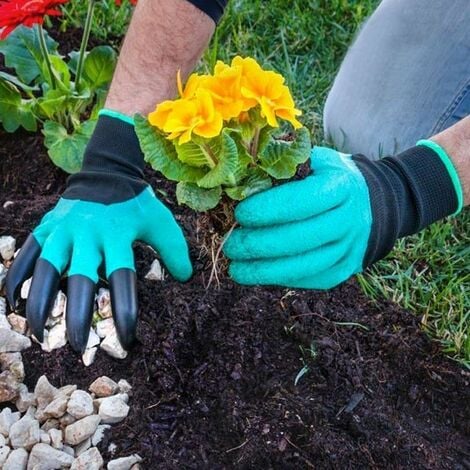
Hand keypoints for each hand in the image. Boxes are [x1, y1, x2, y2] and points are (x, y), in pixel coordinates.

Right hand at [6, 112, 191, 351]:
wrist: (107, 172)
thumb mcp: (161, 222)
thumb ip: (174, 249)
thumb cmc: (136, 204)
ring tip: (39, 333)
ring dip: (40, 303)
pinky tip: (14, 304)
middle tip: (79, 345)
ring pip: (46, 270)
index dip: (124, 310)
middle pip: (80, 280)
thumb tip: (185, 278)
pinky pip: (26, 255)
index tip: (127, 339)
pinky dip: (17, 278)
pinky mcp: (46, 227)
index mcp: (117, 236)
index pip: (121, 279)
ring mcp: (62, 230)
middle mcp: (87, 235)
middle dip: (78, 316)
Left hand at [224, 144, 461, 288]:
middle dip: (259, 245)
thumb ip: (282, 165)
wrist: (367, 203)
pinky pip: (310, 279)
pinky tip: (258, 274)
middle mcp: (350, 219)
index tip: (239, 215)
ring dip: (265, 271)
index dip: (268, 210)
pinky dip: (281, 279)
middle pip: (301, 238)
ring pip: (305, 265)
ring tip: (235, 268)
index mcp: (341, 186)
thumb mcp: (312, 160)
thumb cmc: (327, 178)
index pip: (302, 201)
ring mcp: (350, 248)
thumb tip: (238, 179)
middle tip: (230, 245)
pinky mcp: (344, 269)